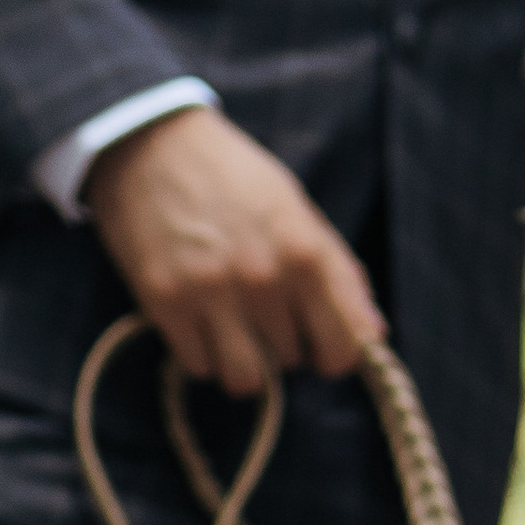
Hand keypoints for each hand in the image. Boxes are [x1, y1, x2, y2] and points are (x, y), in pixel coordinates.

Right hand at [86, 102, 380, 394]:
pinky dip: (202, 353)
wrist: (151, 145)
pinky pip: (199, 366)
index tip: (321, 346)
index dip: (336, 355)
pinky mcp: (165, 303)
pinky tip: (199, 320)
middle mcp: (263, 278)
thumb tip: (372, 333)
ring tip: (234, 330)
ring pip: (246, 380)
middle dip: (283, 344)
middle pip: (292, 362)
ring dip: (244, 362)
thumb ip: (339, 272)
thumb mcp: (298, 210)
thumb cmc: (234, 177)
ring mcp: (212, 293)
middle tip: (262, 311)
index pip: (343, 347)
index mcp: (306, 253)